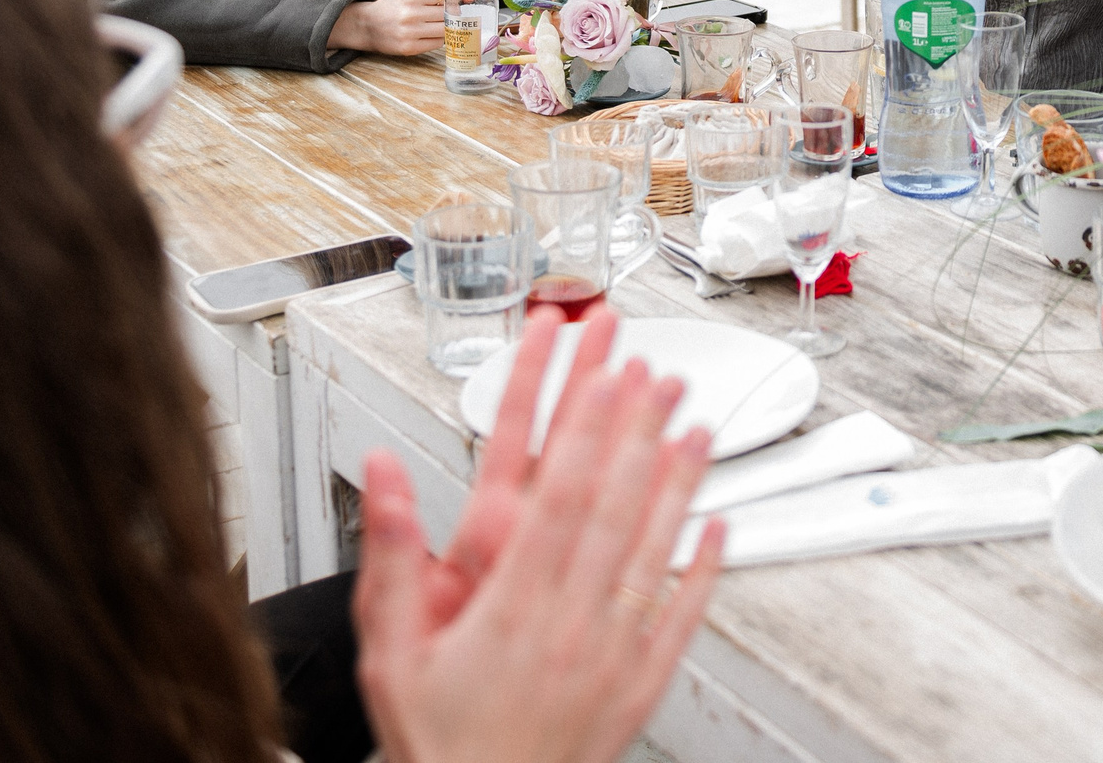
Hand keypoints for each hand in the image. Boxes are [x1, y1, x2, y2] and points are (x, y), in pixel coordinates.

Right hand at [330, 0, 448, 54]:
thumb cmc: (396, 5)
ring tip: (443, 23)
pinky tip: (433, 33)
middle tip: (456, 13)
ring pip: (445, 30)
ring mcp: (410, 33)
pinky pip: (437, 44)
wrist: (368, 25)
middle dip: (455, 14)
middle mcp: (410, 14)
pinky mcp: (409, 48)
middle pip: (448, 14)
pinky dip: (439, 38)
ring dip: (448, 27)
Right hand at [353, 307, 725, 762]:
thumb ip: (391, 559)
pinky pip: (680, 618)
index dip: (586, 433)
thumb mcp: (391, 651)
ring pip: (655, 551)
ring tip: (698, 428)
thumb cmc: (437, 742)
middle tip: (659, 376)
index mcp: (511, 608)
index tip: (604, 379)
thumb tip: (383, 479)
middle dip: (639, 434)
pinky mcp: (639, 687)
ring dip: (679, 484)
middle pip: (615, 509)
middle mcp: (571, 624)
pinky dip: (703, 569)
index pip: (558, 498)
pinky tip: (718, 528)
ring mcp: (612, 654)